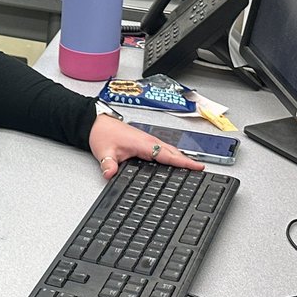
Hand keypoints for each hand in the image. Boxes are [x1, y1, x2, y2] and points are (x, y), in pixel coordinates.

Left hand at [89, 115, 204, 179]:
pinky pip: (163, 149)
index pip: (168, 155)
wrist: (96, 123)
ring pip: (169, 150)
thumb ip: (108, 165)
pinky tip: (174, 161)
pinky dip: (172, 155)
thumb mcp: (104, 152)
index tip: (198, 167)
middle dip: (187, 161)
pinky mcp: (145, 141)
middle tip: (201, 170)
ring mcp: (148, 140)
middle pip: (173, 152)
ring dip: (181, 157)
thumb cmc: (102, 134)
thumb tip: (110, 174)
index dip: (184, 162)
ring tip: (193, 167)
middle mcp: (149, 141)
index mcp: (144, 144)